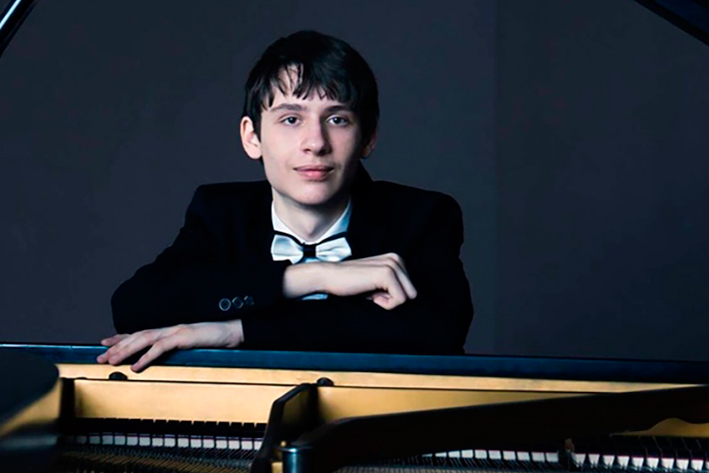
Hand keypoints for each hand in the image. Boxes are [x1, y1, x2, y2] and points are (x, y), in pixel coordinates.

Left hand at [96, 320, 243, 371]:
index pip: (140, 333)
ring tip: (111, 361)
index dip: (121, 337)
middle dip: (117, 346)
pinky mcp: (184, 337)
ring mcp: (175, 332)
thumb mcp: (191, 346)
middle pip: (137, 336)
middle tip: (100, 357)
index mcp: (169, 331)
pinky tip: (136, 366)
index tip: (104, 343)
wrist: (232, 331)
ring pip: (144, 340)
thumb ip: (176, 349)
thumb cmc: (214, 340)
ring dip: (126, 350)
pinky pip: (161, 347)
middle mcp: (169, 329)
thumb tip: (162, 359)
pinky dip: (146, 357)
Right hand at [284, 253, 416, 309]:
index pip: (410, 289)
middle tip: (372, 293)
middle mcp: (396, 259)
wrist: (329, 277)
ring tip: (371, 293)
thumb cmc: (351, 284)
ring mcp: (392, 265)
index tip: (374, 291)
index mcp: (396, 260)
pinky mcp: (387, 274)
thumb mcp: (377, 283)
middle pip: (412, 293)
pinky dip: (385, 304)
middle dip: (393, 298)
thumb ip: (393, 286)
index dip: (392, 296)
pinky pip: (400, 300)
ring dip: (389, 301)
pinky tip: (370, 295)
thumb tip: (411, 299)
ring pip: (408, 297)